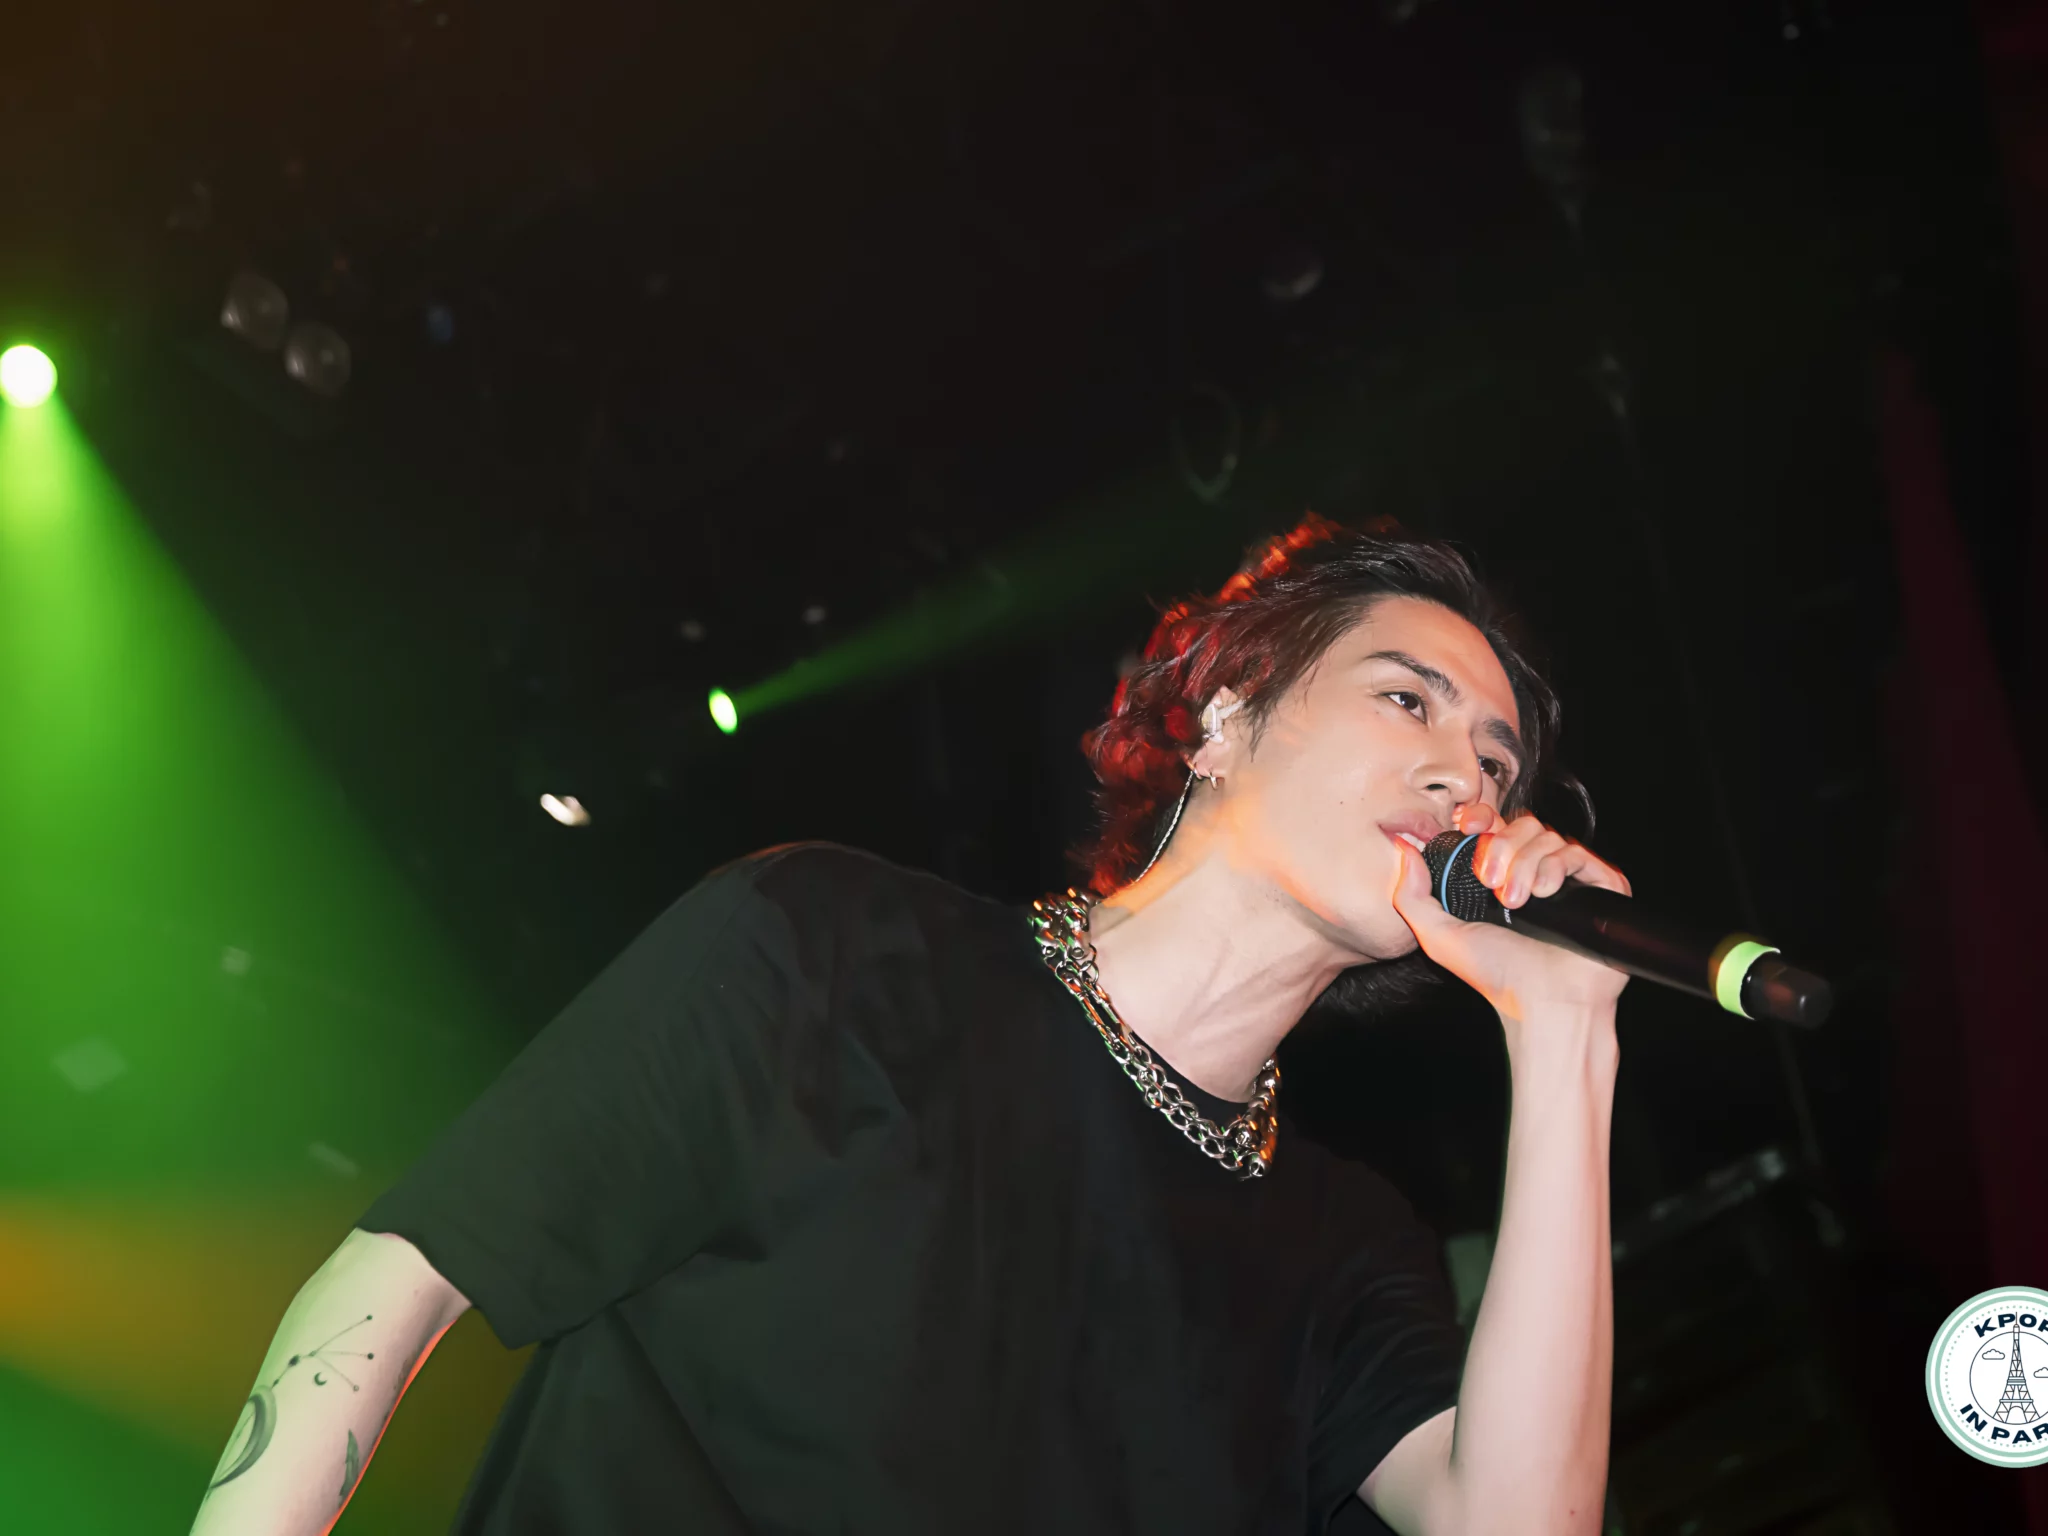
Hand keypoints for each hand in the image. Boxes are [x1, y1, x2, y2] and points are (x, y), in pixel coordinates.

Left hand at [1389, 803, 1632, 1024]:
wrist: (1541, 1003)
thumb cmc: (1495, 975)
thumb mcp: (1440, 936)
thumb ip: (1413, 895)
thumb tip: (1402, 848)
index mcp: (1501, 873)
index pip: (1495, 823)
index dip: (1482, 817)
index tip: (1468, 829)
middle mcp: (1536, 871)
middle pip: (1521, 824)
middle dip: (1500, 847)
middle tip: (1489, 883)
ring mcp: (1569, 878)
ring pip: (1547, 836)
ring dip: (1525, 864)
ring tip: (1515, 902)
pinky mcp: (1600, 887)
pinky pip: (1577, 854)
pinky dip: (1556, 866)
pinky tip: (1543, 894)